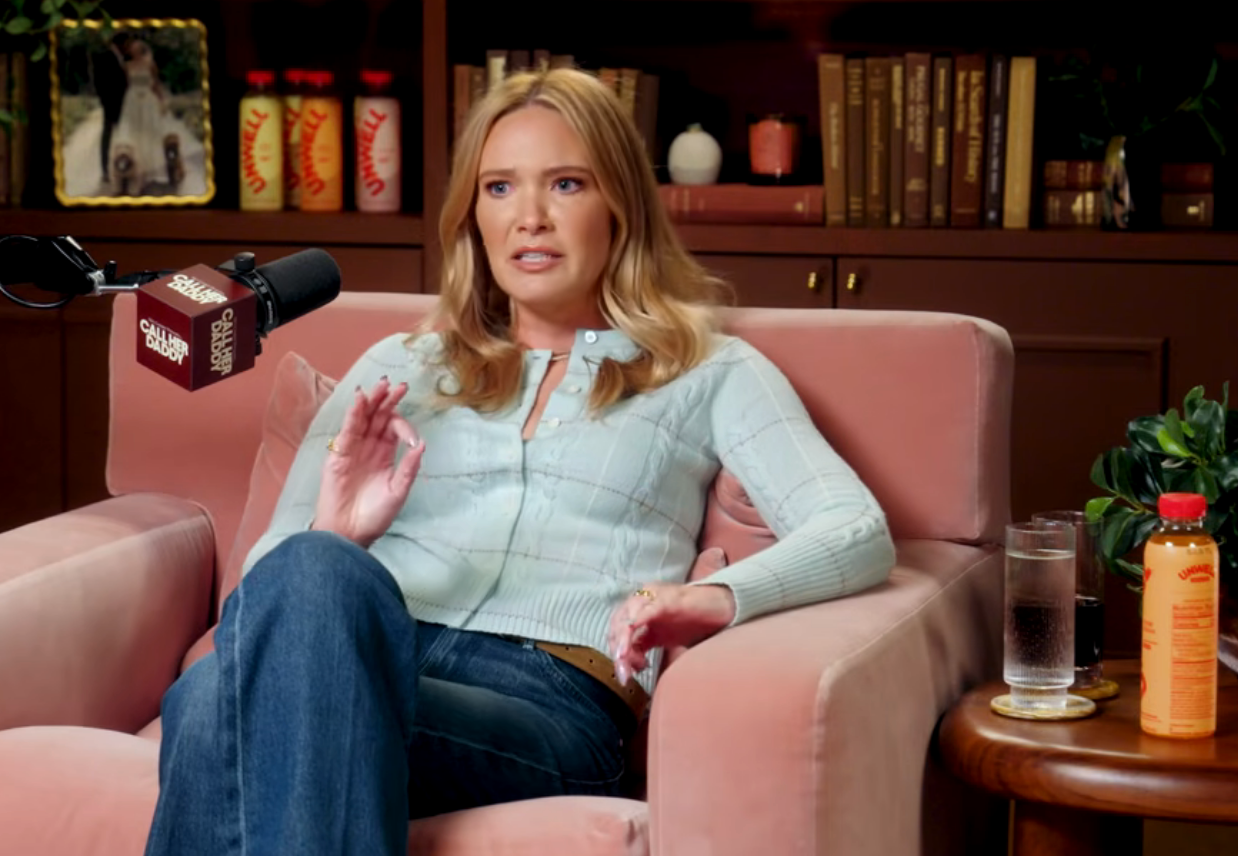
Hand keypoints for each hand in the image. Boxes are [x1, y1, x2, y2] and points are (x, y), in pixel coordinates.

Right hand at [312, 377, 423, 547]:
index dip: (404, 426)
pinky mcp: (338, 453)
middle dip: (388, 400)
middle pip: (378, 416)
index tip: (411, 439)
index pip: (394, 428)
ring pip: (363, 418)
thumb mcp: (398, 491)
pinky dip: (353, 414)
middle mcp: (369, 447)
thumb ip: (409, 468)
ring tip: (382, 385)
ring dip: (371, 401)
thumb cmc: (374, 516)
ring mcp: (353, 448)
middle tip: (399, 385)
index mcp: (385, 454)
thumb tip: (421, 444)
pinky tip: (360, 400)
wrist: (350, 532)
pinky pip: (347, 429)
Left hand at [607, 547, 733, 685]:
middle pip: (617, 624)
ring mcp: (654, 597)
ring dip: (622, 643)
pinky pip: (644, 613)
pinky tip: (628, 647)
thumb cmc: (694, 621)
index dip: (617, 652)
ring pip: (626, 618)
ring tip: (624, 664)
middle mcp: (643, 598)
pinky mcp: (666, 599)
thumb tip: (629, 665)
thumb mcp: (663, 637)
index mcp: (639, 607)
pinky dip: (633, 629)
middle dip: (617, 651)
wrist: (724, 606)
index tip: (625, 674)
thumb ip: (643, 646)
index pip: (617, 628)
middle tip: (624, 675)